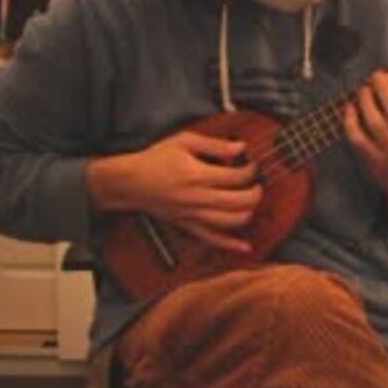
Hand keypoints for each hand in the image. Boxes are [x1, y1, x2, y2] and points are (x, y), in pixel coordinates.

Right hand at [90, 131, 260, 253]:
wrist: (129, 182)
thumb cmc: (155, 159)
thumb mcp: (184, 141)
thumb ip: (214, 145)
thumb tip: (240, 147)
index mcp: (198, 176)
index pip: (237, 178)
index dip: (251, 171)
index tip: (253, 164)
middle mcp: (198, 198)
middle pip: (239, 202)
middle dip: (256, 192)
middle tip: (258, 184)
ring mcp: (193, 215)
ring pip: (231, 222)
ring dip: (248, 212)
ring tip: (251, 201)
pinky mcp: (188, 225)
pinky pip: (212, 239)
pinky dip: (231, 244)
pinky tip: (245, 246)